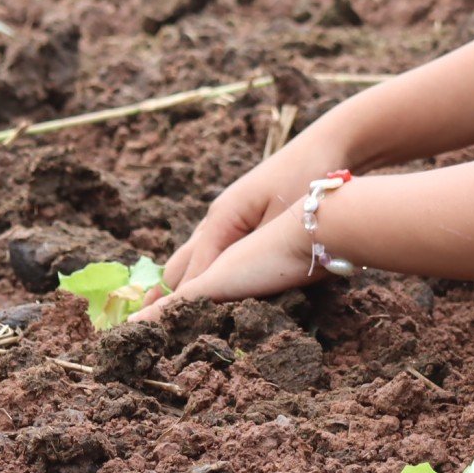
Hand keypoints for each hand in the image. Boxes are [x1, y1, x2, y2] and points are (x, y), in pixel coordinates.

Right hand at [142, 122, 356, 310]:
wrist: (328, 144)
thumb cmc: (306, 180)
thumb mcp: (278, 223)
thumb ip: (252, 254)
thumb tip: (222, 285)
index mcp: (222, 220)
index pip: (193, 273)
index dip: (174, 302)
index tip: (158, 328)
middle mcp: (218, 216)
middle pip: (185, 262)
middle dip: (168, 293)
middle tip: (145, 325)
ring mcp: (231, 213)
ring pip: (198, 252)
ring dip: (184, 280)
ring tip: (164, 310)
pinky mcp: (246, 213)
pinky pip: (216, 246)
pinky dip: (205, 267)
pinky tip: (204, 282)